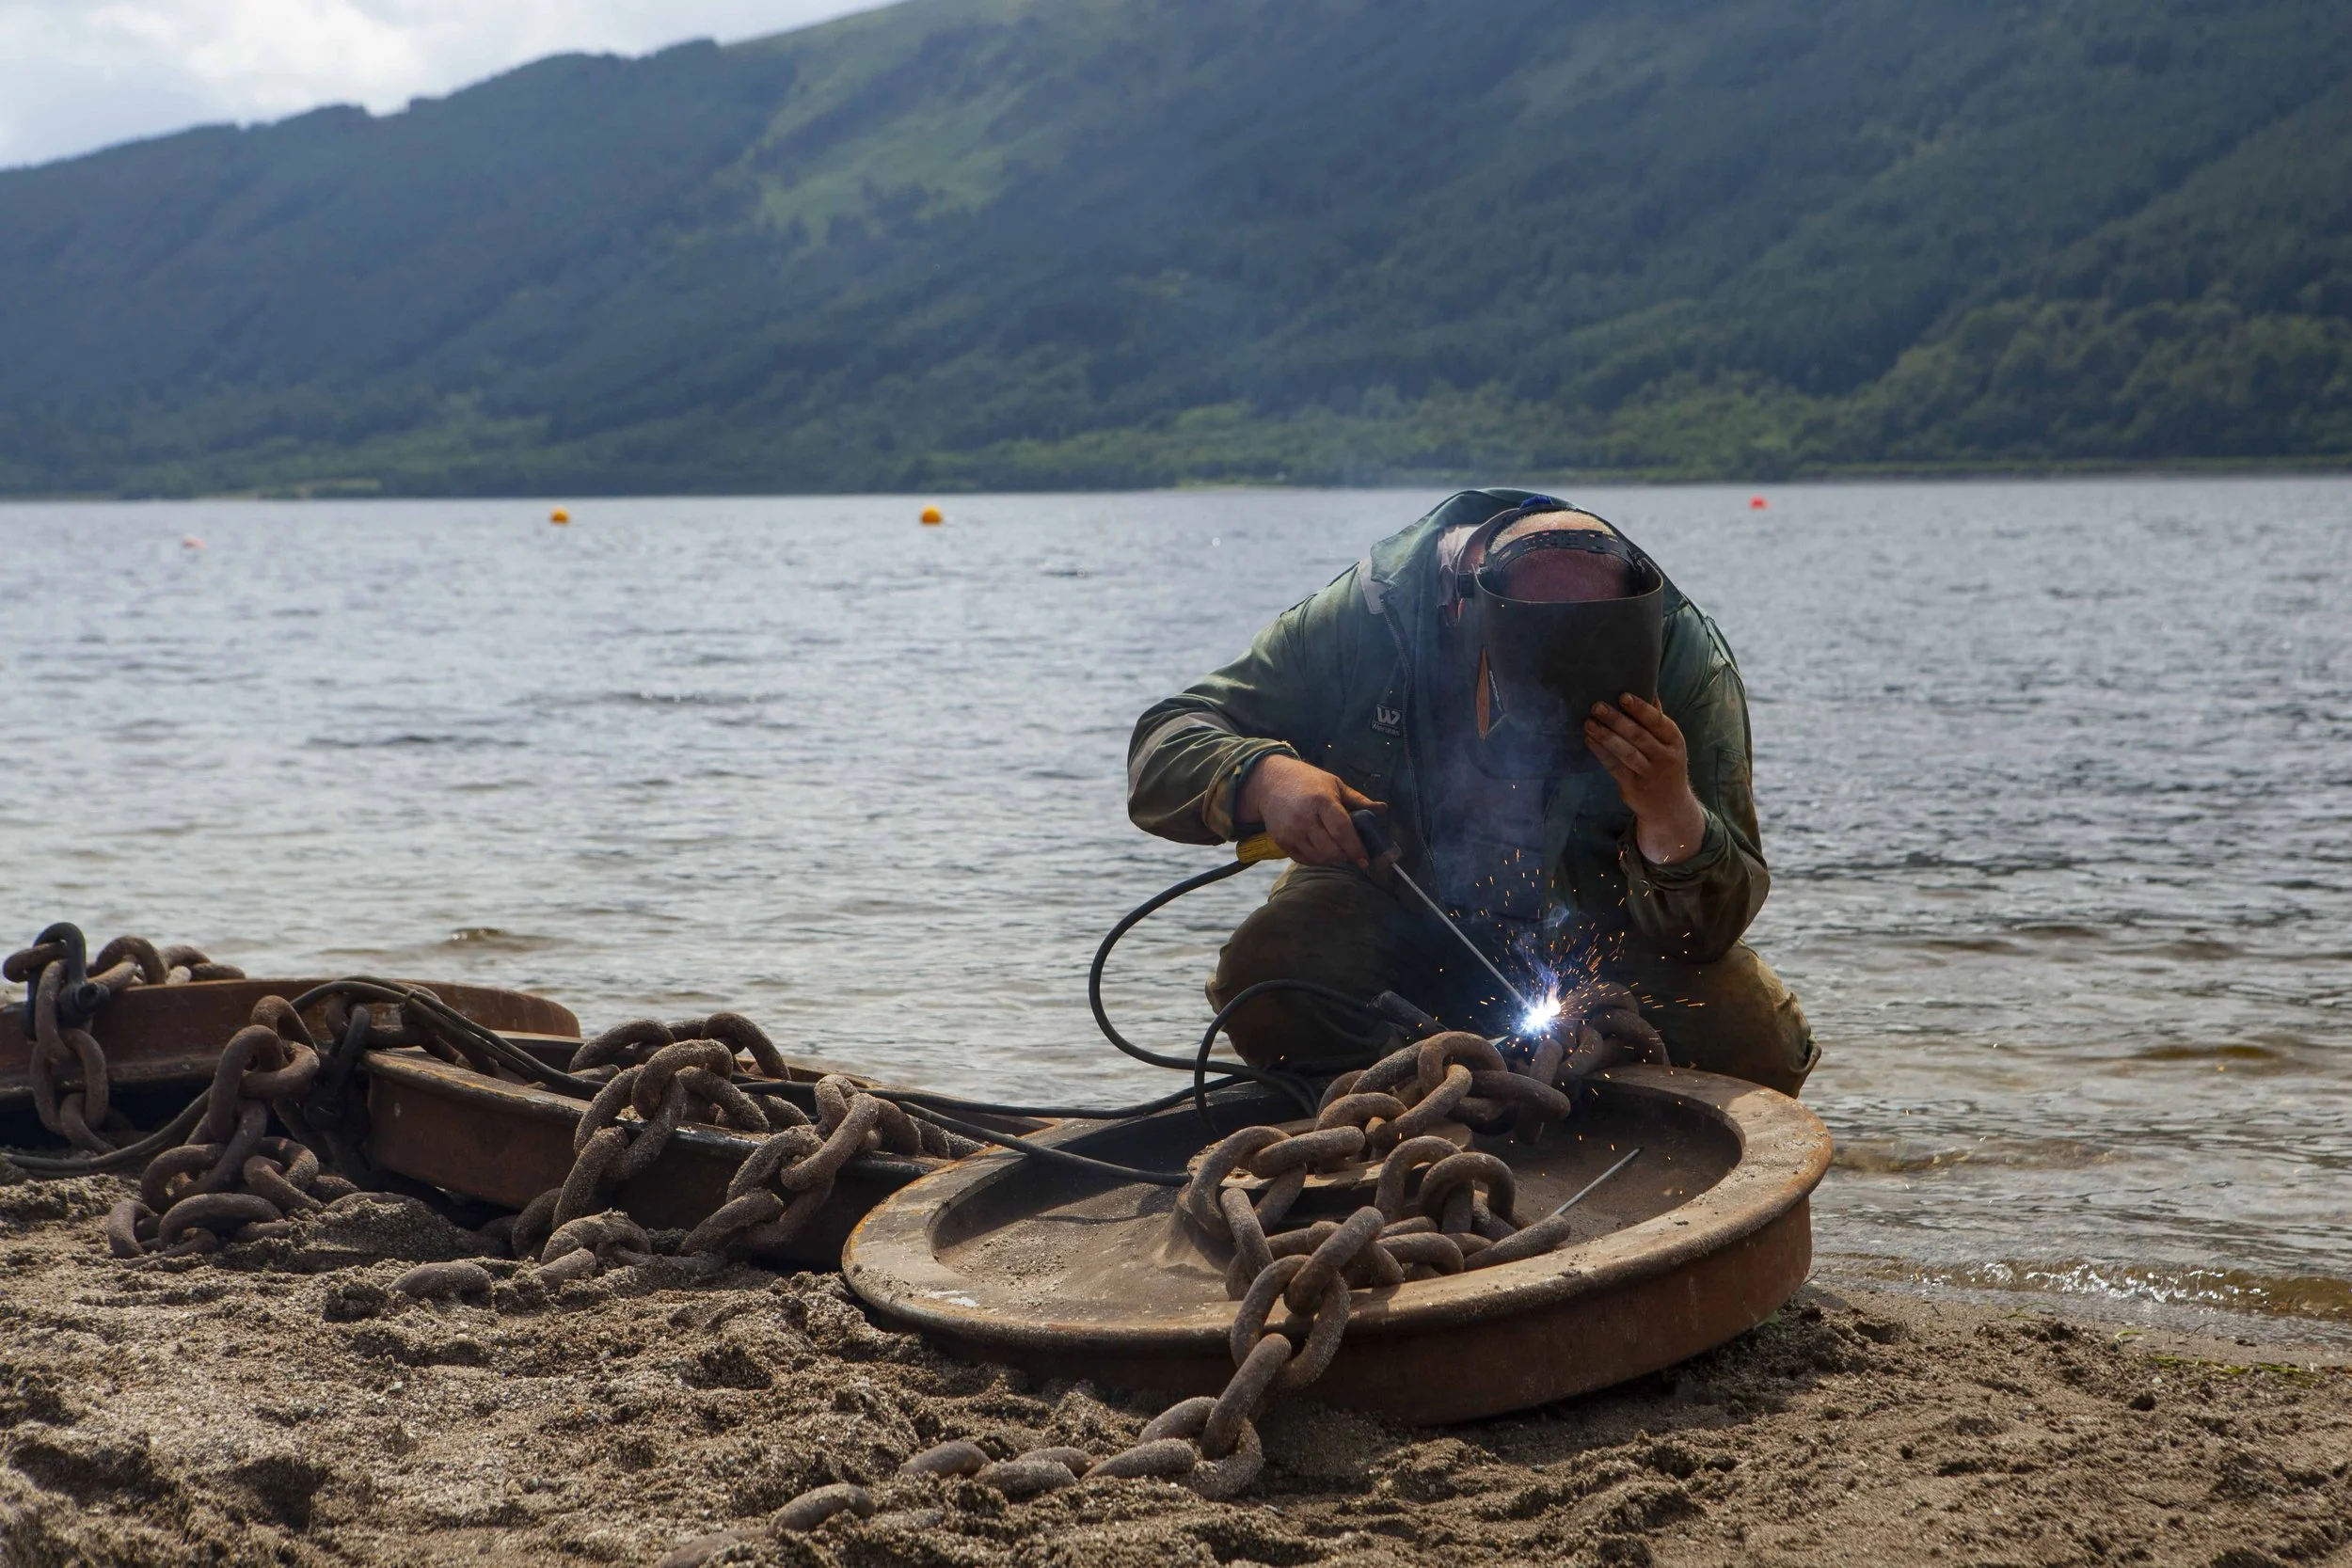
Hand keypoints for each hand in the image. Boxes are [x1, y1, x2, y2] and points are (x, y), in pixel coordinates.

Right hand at [1237, 754, 1384, 866]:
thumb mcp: (1335, 784)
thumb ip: (1359, 800)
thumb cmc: (1308, 782)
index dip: (1356, 848)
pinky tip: (1322, 850)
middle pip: (1331, 849)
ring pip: (1318, 857)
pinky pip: (1304, 859)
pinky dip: (1317, 859)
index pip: (1343, 831)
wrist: (1270, 782)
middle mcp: (1305, 818)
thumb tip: (1383, 809)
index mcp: (1322, 801)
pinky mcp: (1281, 840)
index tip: (1365, 859)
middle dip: (1346, 855)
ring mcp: (1291, 831)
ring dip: (1332, 858)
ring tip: (1338, 850)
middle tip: (1352, 852)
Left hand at [1584, 693, 1707, 865]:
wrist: (1669, 806)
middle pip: (1639, 736)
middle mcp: (1665, 757)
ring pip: (1626, 752)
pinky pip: (1615, 767)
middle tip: (1597, 706)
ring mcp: (1649, 774)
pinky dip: (1601, 753)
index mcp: (1675, 741)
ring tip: (1588, 722)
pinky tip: (1589, 740)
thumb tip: (1648, 687)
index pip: (1658, 722)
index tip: (1623, 695)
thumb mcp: (1669, 743)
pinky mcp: (1633, 787)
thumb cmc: (1665, 763)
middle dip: (1616, 720)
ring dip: (1605, 736)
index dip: (1641, 709)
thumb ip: (1657, 719)